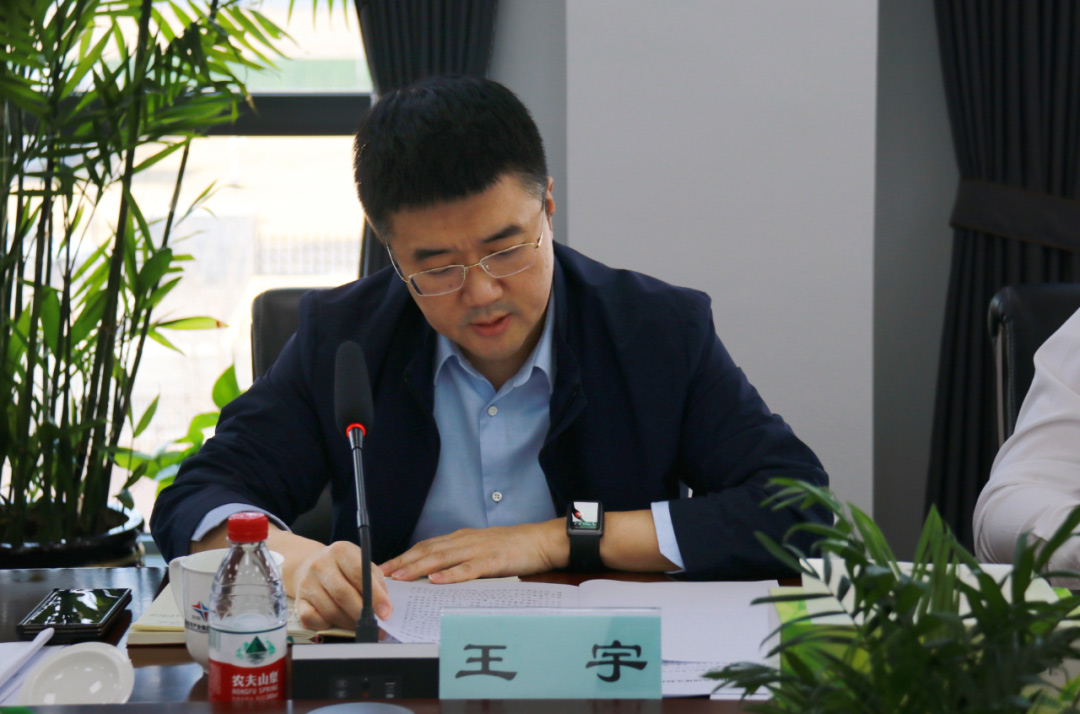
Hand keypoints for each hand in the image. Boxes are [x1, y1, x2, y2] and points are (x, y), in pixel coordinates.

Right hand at [292, 541, 392, 630]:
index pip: (359, 573)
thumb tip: (383, 606)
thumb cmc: (342, 566)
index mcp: (340, 551)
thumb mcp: (360, 563)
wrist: (308, 564)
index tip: (385, 612)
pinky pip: (312, 619)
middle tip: (374, 625)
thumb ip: (375, 581)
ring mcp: (307, 583)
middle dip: (361, 613)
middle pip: (343, 594)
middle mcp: (321, 564)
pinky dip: (327, 625)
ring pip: (330, 610)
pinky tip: (336, 622)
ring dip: (348, 622)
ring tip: (359, 625)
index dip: (375, 595)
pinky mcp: (298, 600)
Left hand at [379, 520, 567, 583]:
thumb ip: (461, 558)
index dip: (405, 556)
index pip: (427, 546)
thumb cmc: (514, 547)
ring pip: (443, 558)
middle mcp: (466, 540)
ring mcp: (479, 550)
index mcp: (462, 538)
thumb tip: (437, 574)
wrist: (542, 541)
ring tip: (402, 578)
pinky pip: (469, 568)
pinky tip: (437, 580)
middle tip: (383, 574)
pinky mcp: (493, 560)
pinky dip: (451, 574)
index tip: (386, 567)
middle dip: (404, 562)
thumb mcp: (482, 549)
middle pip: (428, 550)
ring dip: (420, 568)